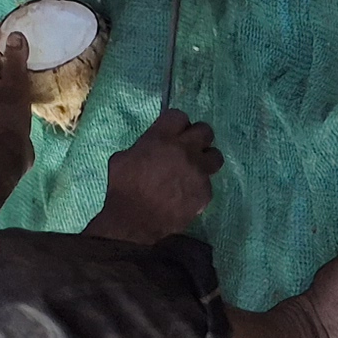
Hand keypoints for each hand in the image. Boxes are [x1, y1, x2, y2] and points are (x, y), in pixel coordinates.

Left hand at [0, 24, 35, 156]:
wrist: (9, 150)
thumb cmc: (10, 115)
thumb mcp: (14, 83)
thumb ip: (14, 59)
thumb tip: (14, 36)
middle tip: (10, 37)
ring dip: (4, 66)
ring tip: (19, 57)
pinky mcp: (0, 114)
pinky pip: (4, 90)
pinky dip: (12, 81)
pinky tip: (23, 82)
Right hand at [93, 109, 221, 242]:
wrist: (135, 221)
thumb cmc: (123, 188)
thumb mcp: (122, 158)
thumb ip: (142, 147)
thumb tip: (150, 147)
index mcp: (162, 137)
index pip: (180, 116)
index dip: (177, 125)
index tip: (174, 133)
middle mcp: (185, 149)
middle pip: (205, 130)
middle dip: (197, 138)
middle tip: (188, 149)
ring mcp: (198, 170)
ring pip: (215, 156)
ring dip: (205, 160)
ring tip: (194, 170)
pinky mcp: (205, 191)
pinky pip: (208, 183)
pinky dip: (198, 187)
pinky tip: (186, 195)